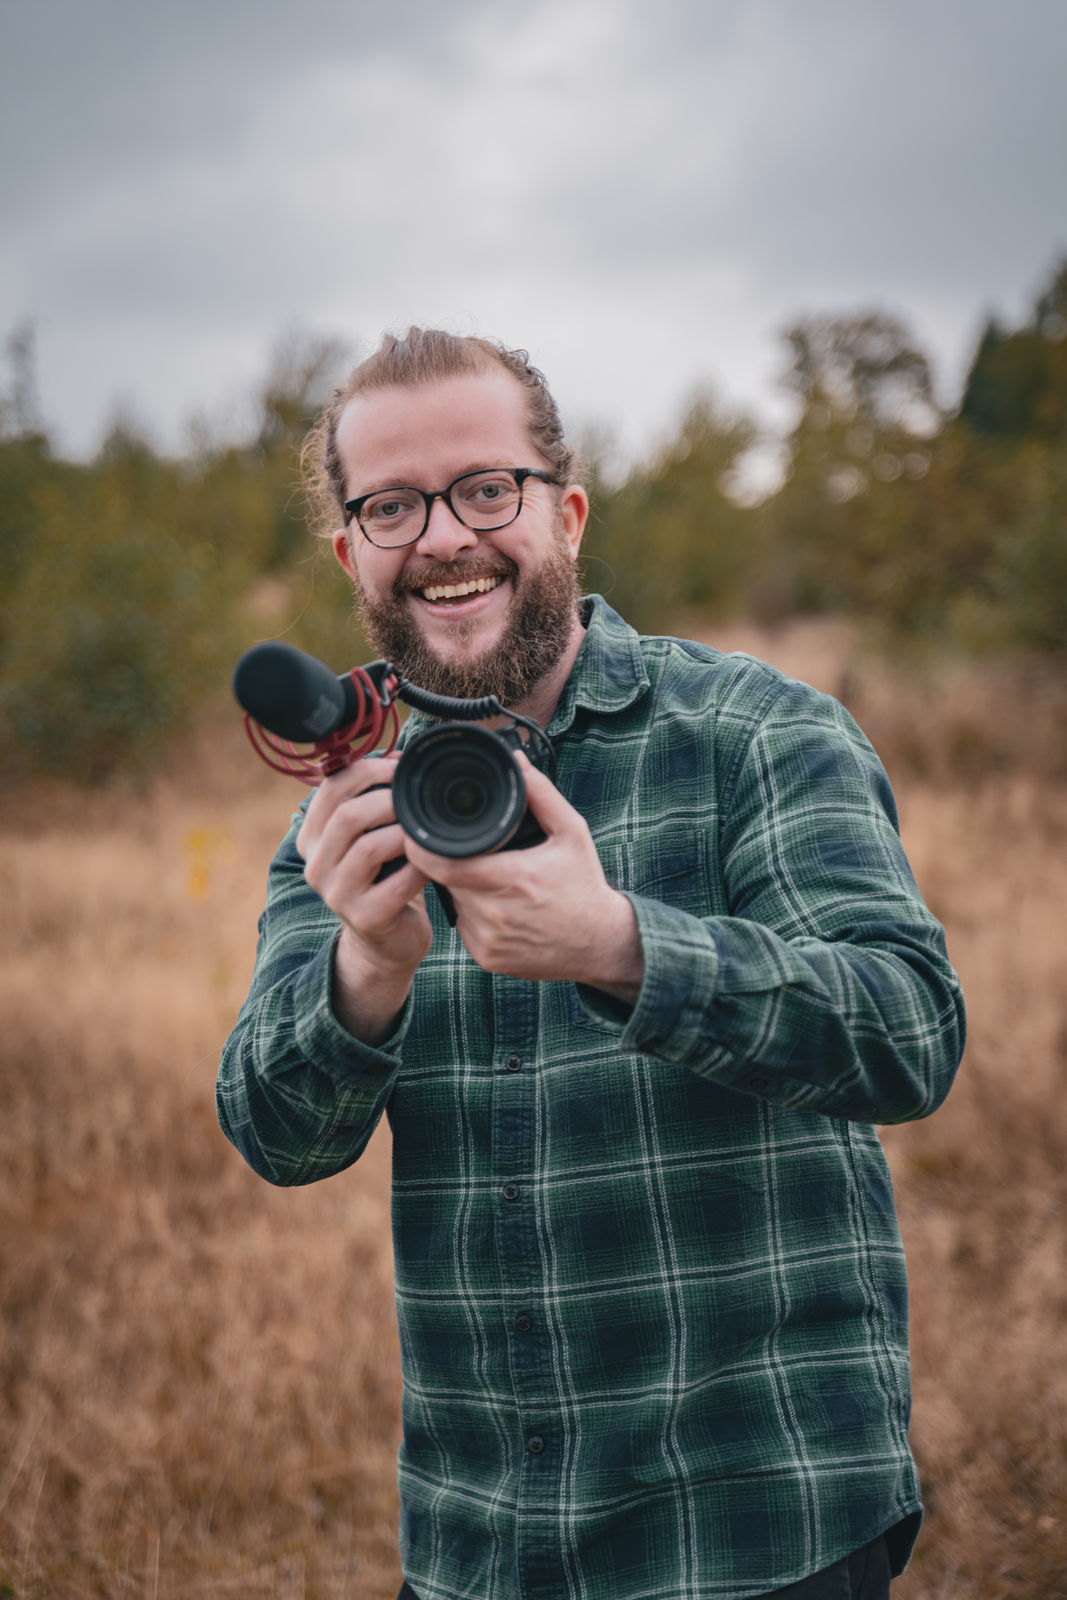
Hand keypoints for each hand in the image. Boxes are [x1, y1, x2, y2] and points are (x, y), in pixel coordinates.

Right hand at [297, 756, 432, 1040]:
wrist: (387, 941)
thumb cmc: (385, 879)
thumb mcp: (369, 836)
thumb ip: (373, 799)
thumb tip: (399, 755)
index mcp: (312, 837)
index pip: (330, 788)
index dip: (369, 769)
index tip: (400, 766)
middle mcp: (315, 865)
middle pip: (347, 815)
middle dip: (389, 799)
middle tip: (417, 799)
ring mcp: (337, 894)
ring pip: (368, 847)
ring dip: (405, 832)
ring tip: (425, 830)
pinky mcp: (365, 918)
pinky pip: (396, 882)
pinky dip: (420, 866)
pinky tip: (433, 862)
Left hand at [403, 753, 643, 1004]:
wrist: (600, 945)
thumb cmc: (584, 886)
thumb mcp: (572, 833)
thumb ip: (541, 795)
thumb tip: (516, 763)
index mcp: (513, 878)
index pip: (445, 864)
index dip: (423, 849)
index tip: (417, 835)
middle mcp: (495, 913)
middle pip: (448, 879)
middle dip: (456, 862)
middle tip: (482, 856)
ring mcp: (488, 939)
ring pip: (455, 903)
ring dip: (465, 889)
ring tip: (499, 883)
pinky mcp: (486, 958)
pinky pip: (464, 928)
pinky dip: (474, 914)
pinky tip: (502, 910)